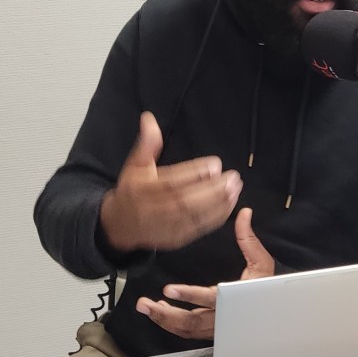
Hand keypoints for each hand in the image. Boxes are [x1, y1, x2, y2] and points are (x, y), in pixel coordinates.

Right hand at [100, 111, 242, 252]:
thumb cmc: (133, 191)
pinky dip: (217, 218)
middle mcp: (155, 209)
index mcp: (144, 189)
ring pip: (195, 215)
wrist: (121, 226)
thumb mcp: (135, 165)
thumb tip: (149, 119)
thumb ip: (146, 144)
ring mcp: (167, 226)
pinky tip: (230, 205)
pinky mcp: (177, 238)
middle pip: (187, 201)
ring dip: (219, 203)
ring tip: (236, 189)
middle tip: (233, 177)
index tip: (215, 164)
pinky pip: (199, 228)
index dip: (195, 173)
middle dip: (213, 190)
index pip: (172, 181)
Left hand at [135, 206, 274, 340]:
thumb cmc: (265, 286)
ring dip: (163, 320)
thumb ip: (249, 239)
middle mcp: (222, 317)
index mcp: (234, 299)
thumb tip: (244, 214)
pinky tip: (160, 310)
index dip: (189, 295)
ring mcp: (215, 327)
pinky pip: (187, 331)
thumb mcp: (261, 262)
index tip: (169, 290)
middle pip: (191, 322)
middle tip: (145, 304)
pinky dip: (171, 324)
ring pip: (186, 329)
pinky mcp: (210, 331)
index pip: (209, 299)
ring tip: (146, 307)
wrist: (272, 311)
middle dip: (165, 315)